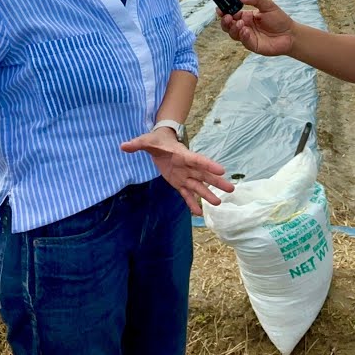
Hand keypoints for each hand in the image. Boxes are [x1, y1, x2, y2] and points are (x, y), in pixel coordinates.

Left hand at [120, 128, 234, 215]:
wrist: (159, 144)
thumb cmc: (155, 141)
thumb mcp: (146, 141)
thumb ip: (137, 144)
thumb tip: (123, 146)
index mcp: (182, 155)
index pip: (197, 160)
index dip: (208, 165)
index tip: (221, 170)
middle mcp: (187, 166)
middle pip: (204, 175)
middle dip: (216, 182)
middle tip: (231, 189)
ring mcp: (185, 176)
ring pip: (198, 186)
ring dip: (208, 195)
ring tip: (219, 203)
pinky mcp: (179, 183)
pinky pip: (187, 194)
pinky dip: (192, 203)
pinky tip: (198, 213)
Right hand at [218, 0, 295, 56]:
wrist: (291, 34)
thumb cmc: (279, 19)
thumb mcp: (268, 5)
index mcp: (246, 16)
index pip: (231, 13)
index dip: (224, 10)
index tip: (219, 8)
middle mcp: (244, 26)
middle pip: (228, 25)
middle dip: (225, 21)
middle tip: (227, 16)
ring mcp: (247, 36)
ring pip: (233, 34)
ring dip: (233, 28)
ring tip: (239, 23)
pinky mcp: (252, 45)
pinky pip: (244, 41)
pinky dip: (242, 36)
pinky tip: (245, 30)